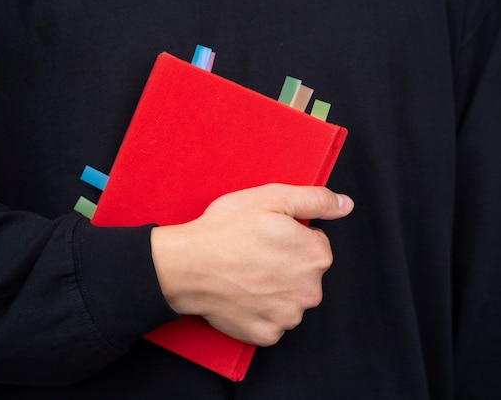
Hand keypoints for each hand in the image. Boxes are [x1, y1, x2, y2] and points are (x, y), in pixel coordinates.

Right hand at [150, 184, 353, 345]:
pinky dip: (259, 311)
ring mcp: (288, 317)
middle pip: (305, 274)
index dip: (290, 237)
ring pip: (289, 299)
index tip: (266, 236)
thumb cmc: (225, 229)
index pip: (316, 244)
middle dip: (286, 264)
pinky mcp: (266, 334)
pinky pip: (270, 322)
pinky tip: (241, 294)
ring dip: (274, 289)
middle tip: (253, 253)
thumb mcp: (271, 197)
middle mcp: (310, 291)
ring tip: (245, 274)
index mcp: (316, 255)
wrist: (185, 266)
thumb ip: (315, 200)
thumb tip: (345, 204)